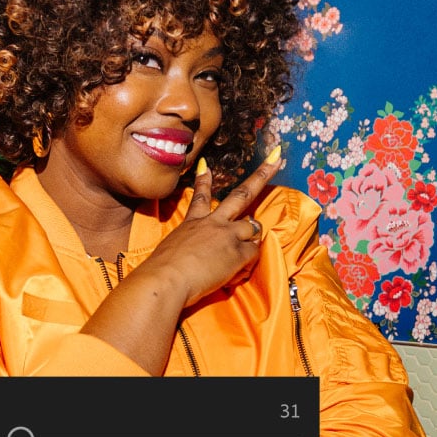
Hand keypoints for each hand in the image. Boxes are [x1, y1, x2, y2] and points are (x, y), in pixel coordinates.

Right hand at [140, 147, 282, 306]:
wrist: (166, 279)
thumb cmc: (160, 271)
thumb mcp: (170, 251)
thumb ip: (185, 248)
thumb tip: (195, 255)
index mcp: (192, 223)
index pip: (200, 197)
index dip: (203, 180)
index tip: (205, 165)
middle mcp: (213, 223)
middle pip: (241, 195)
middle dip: (261, 175)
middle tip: (276, 157)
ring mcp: (228, 235)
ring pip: (253, 226)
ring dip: (251, 238)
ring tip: (241, 254)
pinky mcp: (238, 253)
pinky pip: (254, 253)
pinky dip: (247, 263)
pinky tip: (236, 272)